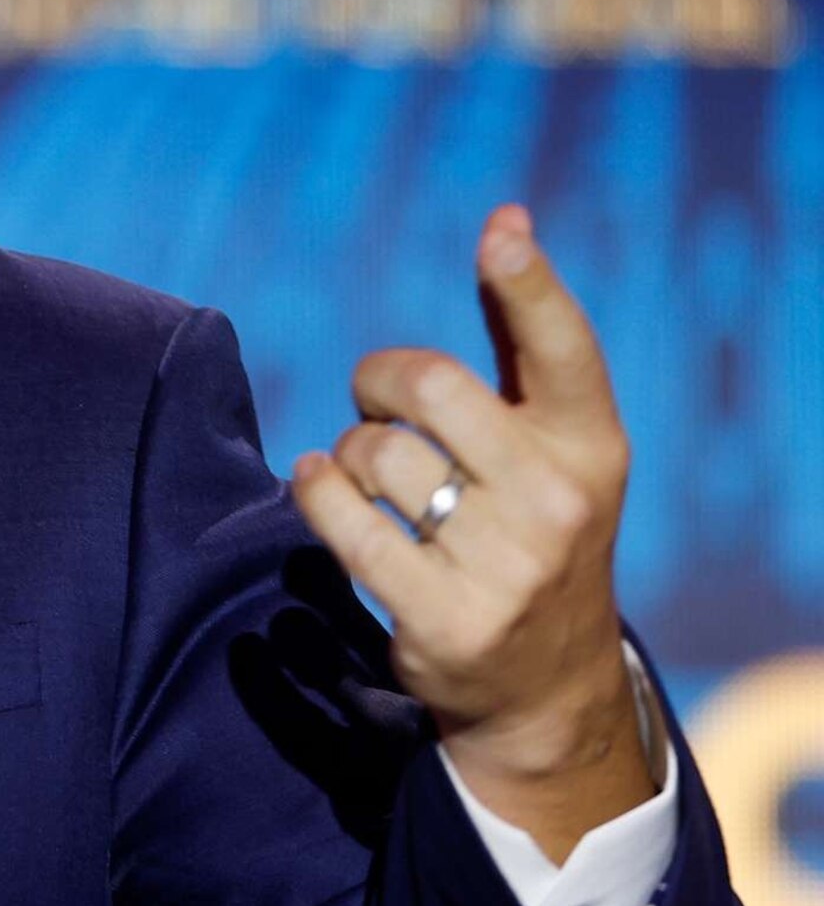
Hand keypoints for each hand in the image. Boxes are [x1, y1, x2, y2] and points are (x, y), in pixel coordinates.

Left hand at [289, 204, 654, 861]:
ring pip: (374, 454)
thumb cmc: (533, 526)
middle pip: (427, 384)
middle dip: (377, 379)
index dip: (528, 284)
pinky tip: (321, 490)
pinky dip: (315, 493)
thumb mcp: (553, 444)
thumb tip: (508, 220)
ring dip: (348, 453)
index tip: (500, 232)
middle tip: (376, 402)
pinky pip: (340, 522)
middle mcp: (559, 501)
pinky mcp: (443, 618)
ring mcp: (506, 565)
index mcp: (591, 444)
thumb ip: (524, 341)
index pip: (564, 349)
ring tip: (371, 477)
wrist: (545, 685)